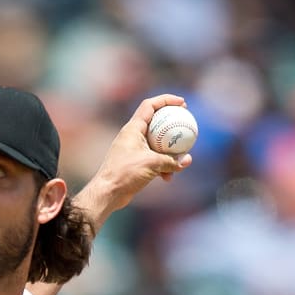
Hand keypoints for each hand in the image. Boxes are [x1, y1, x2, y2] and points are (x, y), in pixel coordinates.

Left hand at [79, 94, 193, 224]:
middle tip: (186, 122)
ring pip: (156, 144)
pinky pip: (153, 159)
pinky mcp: (135, 163)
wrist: (107, 193)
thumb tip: (187, 160)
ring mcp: (133, 150)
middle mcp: (132, 136)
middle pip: (155, 122)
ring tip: (181, 158)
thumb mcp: (152, 164)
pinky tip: (169, 177)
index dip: (166, 100)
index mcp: (133, 128)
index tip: (182, 103)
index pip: (149, 106)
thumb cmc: (124, 173)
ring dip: (169, 151)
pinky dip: (162, 166)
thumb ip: (171, 160)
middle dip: (171, 122)